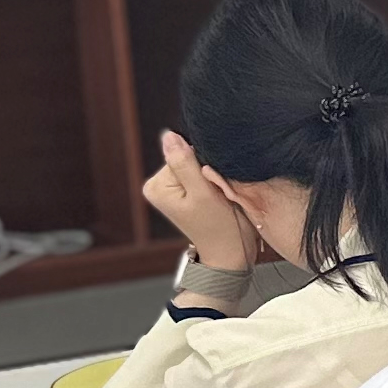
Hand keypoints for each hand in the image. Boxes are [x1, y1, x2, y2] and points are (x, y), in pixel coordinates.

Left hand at [144, 131, 267, 272]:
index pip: (182, 154)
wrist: (231, 252)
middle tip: (219, 193)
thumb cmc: (217, 228)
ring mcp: (177, 189)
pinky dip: (218, 181)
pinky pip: (207, 173)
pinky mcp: (192, 192)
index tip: (213, 185)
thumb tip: (169, 135)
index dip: (204, 165)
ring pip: (201, 165)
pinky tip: (222, 196)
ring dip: (217, 177)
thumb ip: (185, 164)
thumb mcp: (202, 194)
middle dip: (210, 171)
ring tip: (221, 197)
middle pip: (190, 158)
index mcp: (156, 186)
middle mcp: (162, 186)